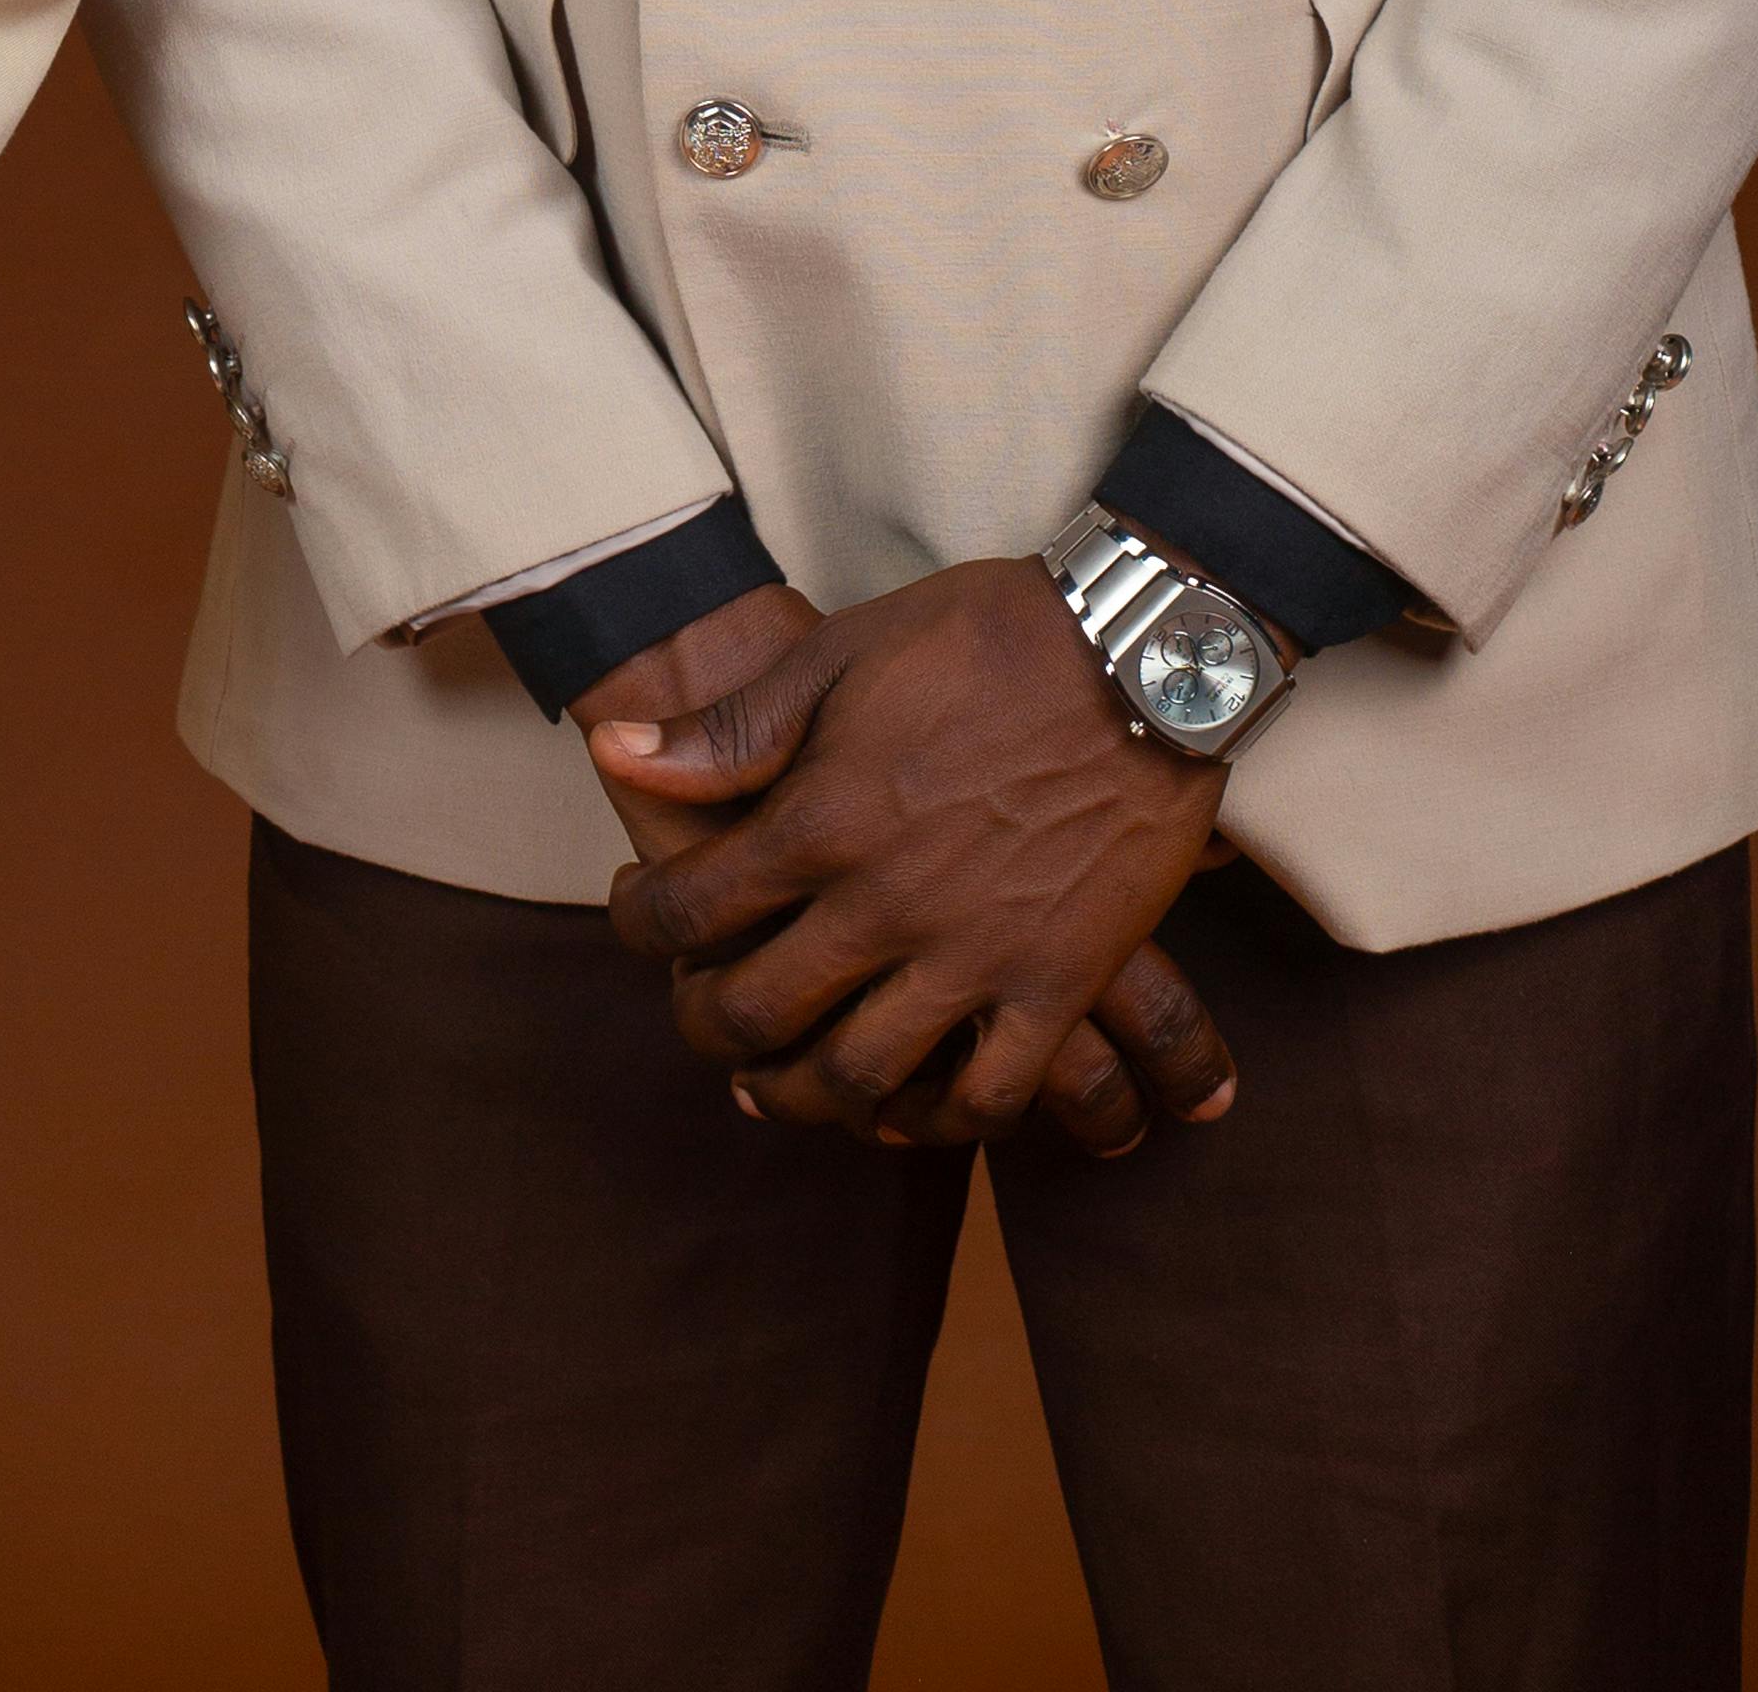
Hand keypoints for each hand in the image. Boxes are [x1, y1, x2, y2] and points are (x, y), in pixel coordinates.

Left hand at [595, 560, 1240, 1152]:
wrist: (1140, 651)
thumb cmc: (982, 637)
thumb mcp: (838, 654)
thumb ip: (731, 729)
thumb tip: (617, 750)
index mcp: (821, 819)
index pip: (690, 907)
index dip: (639, 921)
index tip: (634, 913)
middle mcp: (886, 904)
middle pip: (759, 1010)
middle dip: (705, 1022)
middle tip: (698, 1011)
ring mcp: (976, 955)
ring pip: (861, 1074)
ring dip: (803, 1094)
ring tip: (778, 1082)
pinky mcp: (1060, 984)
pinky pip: (991, 1096)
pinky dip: (940, 1120)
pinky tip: (910, 1106)